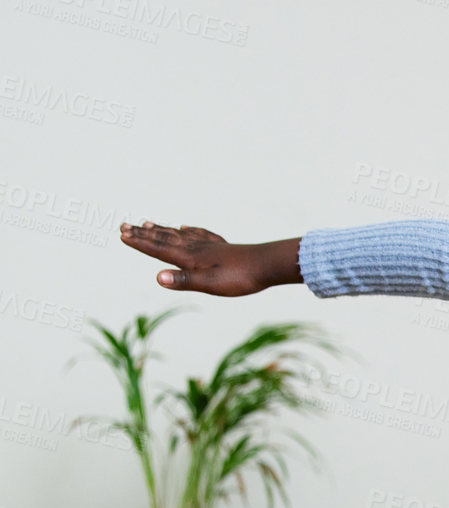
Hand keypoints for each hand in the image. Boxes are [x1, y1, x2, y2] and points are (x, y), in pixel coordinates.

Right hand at [119, 222, 299, 294]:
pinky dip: (189, 230)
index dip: (140, 243)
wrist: (267, 265)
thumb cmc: (239, 278)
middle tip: (125, 225)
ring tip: (149, 224)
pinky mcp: (222, 247)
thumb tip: (157, 277)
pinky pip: (201, 235)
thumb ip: (183, 280)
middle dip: (144, 234)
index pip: (159, 249)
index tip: (122, 234)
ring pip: (180, 235)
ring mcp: (210, 245)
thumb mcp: (209, 283)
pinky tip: (187, 227)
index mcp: (190, 257)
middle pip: (165, 239)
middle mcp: (196, 247)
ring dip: (162, 230)